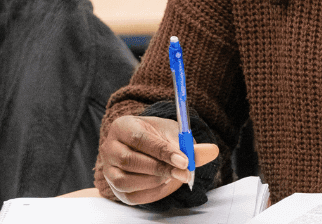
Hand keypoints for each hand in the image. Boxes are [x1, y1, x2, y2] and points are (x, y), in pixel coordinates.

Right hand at [95, 115, 220, 205]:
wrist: (145, 149)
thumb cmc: (158, 138)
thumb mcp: (173, 134)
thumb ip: (189, 144)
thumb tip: (212, 151)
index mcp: (122, 126)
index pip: (140, 139)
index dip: (162, 151)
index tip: (183, 161)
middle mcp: (109, 147)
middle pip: (131, 161)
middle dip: (161, 168)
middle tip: (184, 173)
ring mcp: (109, 169)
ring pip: (129, 180)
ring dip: (155, 180)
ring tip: (170, 175)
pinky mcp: (114, 188)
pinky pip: (131, 195)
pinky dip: (151, 192)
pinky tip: (162, 183)